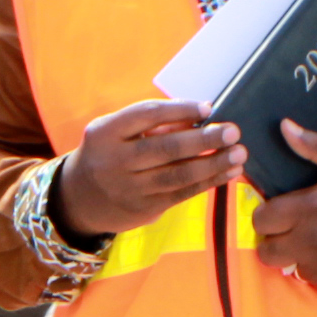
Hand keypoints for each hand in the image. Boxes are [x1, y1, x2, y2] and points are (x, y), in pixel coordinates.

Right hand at [51, 99, 241, 240]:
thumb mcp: (115, 132)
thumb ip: (151, 125)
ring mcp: (130, 188)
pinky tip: (228, 172)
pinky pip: (181, 194)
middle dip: (202, 139)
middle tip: (232, 131)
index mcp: (105, 132)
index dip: (179, 110)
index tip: (208, 107)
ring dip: (212, 164)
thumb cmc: (106, 154)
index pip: (146, 115)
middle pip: (165, 148)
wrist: (78, 200)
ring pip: (177, 175)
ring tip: (238, 154)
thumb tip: (200, 115)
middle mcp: (115, 161)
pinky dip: (207, 182)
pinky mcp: (144, 209)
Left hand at [250, 121, 316, 296]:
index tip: (281, 212)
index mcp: (312, 207)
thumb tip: (285, 126)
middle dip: (275, 240)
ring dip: (298, 256)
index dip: (267, 216)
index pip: (262, 221)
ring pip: (290, 268)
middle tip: (295, 230)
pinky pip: (315, 282)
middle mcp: (313, 240)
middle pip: (267, 252)